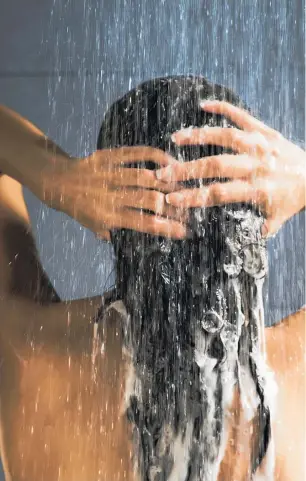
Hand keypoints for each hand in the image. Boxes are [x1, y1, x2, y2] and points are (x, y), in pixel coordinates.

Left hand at [42, 147, 186, 240]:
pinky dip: (155, 155)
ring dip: (168, 182)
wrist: (56, 181)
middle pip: (148, 200)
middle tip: (189, 207)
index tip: (184, 230)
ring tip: (185, 186)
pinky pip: (135, 153)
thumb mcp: (93, 226)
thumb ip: (116, 232)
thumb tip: (143, 233)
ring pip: (145, 177)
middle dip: (172, 205)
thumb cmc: (79, 207)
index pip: (142, 224)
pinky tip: (170, 161)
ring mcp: (109, 174)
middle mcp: (110, 196)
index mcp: (108, 216)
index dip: (166, 227)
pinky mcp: (108, 156)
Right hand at [156, 101, 305, 236]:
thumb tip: (238, 237)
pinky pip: (243, 116)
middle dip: (187, 170)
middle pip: (216, 165)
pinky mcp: (265, 130)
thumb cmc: (294, 198)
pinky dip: (223, 108)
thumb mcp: (278, 218)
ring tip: (175, 138)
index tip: (172, 199)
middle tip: (163, 173)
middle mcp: (256, 164)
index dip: (194, 197)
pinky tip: (203, 105)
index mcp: (257, 188)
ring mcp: (260, 144)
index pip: (219, 193)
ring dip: (199, 136)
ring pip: (226, 137)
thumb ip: (257, 228)